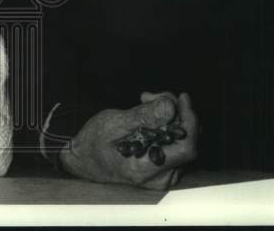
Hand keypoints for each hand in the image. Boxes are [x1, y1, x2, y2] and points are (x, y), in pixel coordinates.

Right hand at [59, 91, 198, 189]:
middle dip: (175, 112)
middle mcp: (160, 177)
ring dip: (170, 115)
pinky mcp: (164, 168)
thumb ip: (143, 117)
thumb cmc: (94, 142)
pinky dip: (167, 123)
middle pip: (186, 140)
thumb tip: (170, 106)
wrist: (84, 159)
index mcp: (146, 169)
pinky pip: (176, 142)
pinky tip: (150, 113)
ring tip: (146, 101)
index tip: (182, 98)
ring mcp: (164, 174)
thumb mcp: (113, 123)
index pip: (186, 148)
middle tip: (150, 96)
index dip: (189, 121)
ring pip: (182, 139)